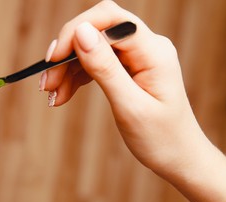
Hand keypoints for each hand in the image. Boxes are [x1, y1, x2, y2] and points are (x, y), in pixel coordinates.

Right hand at [42, 1, 225, 201]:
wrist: (178, 157)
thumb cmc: (161, 138)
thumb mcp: (130, 106)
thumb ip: (105, 68)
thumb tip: (80, 31)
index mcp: (153, 51)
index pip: (109, 19)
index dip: (75, 32)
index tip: (53, 60)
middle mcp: (145, 47)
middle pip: (96, 32)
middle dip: (67, 54)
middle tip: (47, 84)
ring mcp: (136, 57)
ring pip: (91, 49)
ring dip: (67, 70)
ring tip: (52, 96)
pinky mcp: (128, 69)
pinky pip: (95, 64)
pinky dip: (76, 78)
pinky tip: (63, 95)